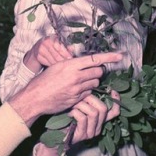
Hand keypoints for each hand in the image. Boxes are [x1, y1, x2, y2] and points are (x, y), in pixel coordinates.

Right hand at [8, 51, 122, 126]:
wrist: (35, 98)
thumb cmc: (43, 80)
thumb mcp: (56, 66)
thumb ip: (71, 64)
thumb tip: (85, 62)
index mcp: (70, 65)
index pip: (94, 59)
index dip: (109, 57)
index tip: (120, 55)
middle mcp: (75, 76)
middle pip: (98, 72)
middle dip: (98, 71)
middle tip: (92, 71)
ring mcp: (77, 89)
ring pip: (95, 83)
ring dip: (92, 81)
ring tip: (81, 81)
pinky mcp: (77, 99)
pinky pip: (89, 93)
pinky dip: (86, 91)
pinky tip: (76, 90)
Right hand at [23, 35, 72, 72]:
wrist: (36, 50)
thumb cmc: (49, 47)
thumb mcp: (57, 45)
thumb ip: (65, 47)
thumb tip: (72, 48)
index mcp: (52, 37)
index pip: (60, 47)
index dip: (66, 53)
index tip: (70, 58)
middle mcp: (45, 42)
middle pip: (56, 54)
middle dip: (63, 60)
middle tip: (68, 65)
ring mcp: (40, 49)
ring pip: (52, 60)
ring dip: (58, 65)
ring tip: (63, 67)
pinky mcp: (38, 56)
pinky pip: (48, 63)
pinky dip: (52, 66)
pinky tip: (55, 67)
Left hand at [33, 90, 119, 155]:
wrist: (54, 133)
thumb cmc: (65, 116)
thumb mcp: (79, 105)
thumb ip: (88, 99)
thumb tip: (94, 84)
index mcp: (99, 121)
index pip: (114, 112)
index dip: (115, 101)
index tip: (111, 90)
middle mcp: (97, 128)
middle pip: (103, 109)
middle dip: (91, 99)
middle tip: (80, 96)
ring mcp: (90, 133)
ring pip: (93, 112)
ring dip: (81, 105)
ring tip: (72, 104)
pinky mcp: (82, 135)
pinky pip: (82, 118)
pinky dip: (74, 112)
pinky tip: (69, 112)